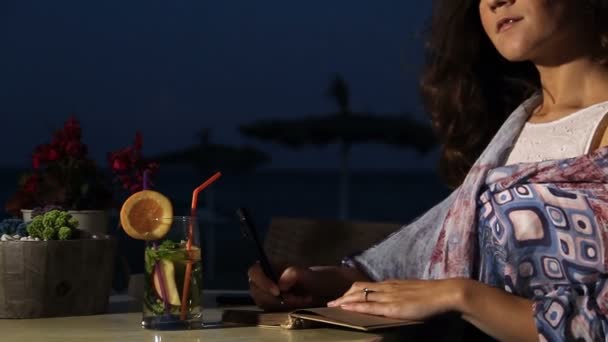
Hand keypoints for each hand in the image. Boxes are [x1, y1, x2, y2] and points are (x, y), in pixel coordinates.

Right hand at [247, 262, 320, 310]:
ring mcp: (263, 294)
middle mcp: (261, 280)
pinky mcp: (268, 306)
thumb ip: (293, 273)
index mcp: (266, 266)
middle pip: (257, 291)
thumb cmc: (307, 277)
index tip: (277, 292)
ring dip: (284, 304)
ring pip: (264, 303)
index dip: (262, 282)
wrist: (313, 289)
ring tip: (302, 299)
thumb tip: (280, 284)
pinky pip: (271, 311)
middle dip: (276, 298)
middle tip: (294, 298)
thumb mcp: (304, 273)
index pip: (254, 272)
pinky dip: (286, 309)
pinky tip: (300, 303)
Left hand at [327, 278, 466, 320]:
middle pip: (358, 288)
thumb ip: (402, 295)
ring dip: (344, 300)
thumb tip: (397, 300)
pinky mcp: (392, 306)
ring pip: (360, 295)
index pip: (366, 285)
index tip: (342, 295)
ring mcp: (389, 296)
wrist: (445, 293)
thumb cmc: (433, 295)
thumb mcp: (412, 292)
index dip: (352, 290)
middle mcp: (387, 287)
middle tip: (331, 302)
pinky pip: (369, 305)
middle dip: (343, 295)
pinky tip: (345, 308)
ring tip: (332, 306)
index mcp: (392, 284)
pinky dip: (355, 306)